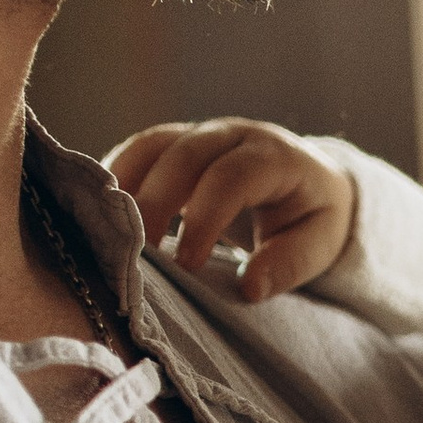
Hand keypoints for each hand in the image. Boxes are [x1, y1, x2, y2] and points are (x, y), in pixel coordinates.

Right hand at [108, 116, 355, 302]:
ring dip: (125, 187)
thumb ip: (289, 263)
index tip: (188, 265)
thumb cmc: (312, 217)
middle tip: (140, 256)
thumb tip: (250, 288)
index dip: (205, 218)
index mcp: (274, 156)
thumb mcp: (319, 243)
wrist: (309, 181)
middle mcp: (233, 135)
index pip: (231, 178)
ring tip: (109, 233)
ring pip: (151, 146)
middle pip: (183, 155)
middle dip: (155, 205)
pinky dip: (117, 179)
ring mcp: (200, 134)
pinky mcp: (176, 143)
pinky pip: (138, 151)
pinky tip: (103, 216)